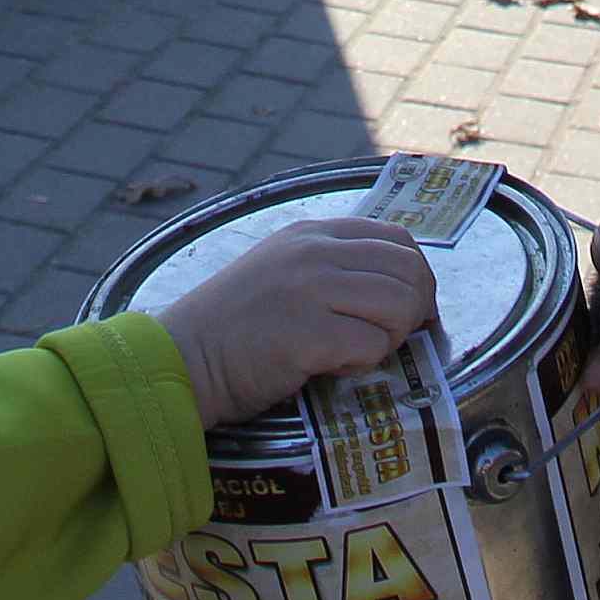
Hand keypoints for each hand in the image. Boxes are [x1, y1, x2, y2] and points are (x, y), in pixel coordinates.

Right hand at [153, 216, 437, 428]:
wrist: (183, 357)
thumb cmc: (233, 326)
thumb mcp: (282, 270)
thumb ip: (331, 266)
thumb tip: (397, 288)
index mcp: (313, 233)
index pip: (398, 239)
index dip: (416, 277)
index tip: (410, 310)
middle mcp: (316, 252)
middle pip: (408, 271)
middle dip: (414, 310)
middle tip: (393, 339)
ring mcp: (312, 290)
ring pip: (399, 305)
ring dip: (390, 338)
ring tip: (354, 352)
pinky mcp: (308, 334)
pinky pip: (372, 345)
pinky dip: (361, 364)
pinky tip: (329, 367)